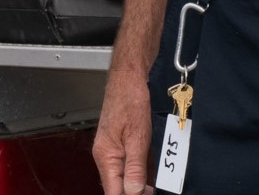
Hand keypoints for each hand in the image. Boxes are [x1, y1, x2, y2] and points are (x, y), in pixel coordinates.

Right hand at [92, 71, 154, 194]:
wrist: (129, 75)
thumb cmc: (130, 97)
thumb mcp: (137, 135)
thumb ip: (135, 166)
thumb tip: (133, 192)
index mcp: (105, 156)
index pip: (113, 192)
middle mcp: (105, 155)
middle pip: (117, 187)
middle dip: (135, 192)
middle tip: (153, 192)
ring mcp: (111, 149)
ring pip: (122, 176)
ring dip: (137, 184)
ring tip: (153, 188)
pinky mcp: (119, 142)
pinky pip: (126, 165)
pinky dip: (137, 172)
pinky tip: (149, 175)